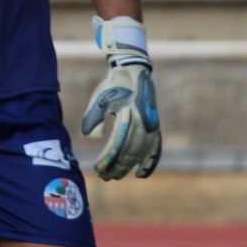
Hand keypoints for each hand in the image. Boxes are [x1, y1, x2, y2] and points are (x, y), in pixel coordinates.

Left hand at [80, 16, 161, 179]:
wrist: (134, 70)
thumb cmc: (113, 84)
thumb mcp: (100, 96)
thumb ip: (94, 117)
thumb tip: (91, 138)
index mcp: (127, 114)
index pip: (117, 144)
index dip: (108, 160)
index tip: (97, 168)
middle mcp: (142, 122)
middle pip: (129, 152)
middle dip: (116, 167)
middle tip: (103, 176)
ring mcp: (150, 125)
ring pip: (141, 153)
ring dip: (128, 167)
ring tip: (116, 176)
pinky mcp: (154, 126)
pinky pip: (155, 148)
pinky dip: (149, 162)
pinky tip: (141, 174)